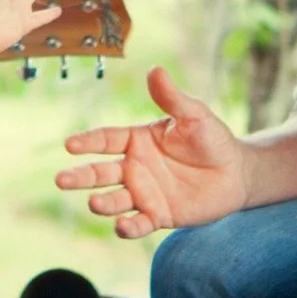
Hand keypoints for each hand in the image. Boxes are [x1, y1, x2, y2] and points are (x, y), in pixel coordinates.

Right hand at [55, 67, 249, 237]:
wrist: (235, 172)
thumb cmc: (211, 139)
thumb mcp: (194, 116)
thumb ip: (172, 98)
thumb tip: (155, 70)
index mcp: (136, 141)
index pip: (105, 140)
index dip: (87, 141)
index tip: (70, 144)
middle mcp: (134, 168)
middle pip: (99, 172)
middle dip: (79, 177)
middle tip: (60, 180)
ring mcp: (144, 193)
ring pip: (114, 200)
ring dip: (102, 203)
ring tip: (94, 203)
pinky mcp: (158, 215)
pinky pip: (139, 223)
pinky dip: (128, 227)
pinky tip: (121, 226)